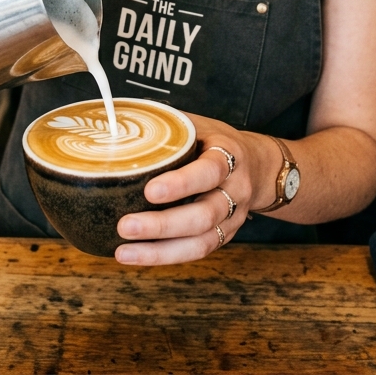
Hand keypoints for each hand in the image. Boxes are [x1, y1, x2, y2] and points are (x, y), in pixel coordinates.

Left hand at [114, 114, 272, 265]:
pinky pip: (197, 252)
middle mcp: (235, 191)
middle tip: (125, 225)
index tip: (150, 190)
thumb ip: (166, 126)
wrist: (258, 167)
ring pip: (201, 241)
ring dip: (160, 251)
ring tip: (124, 251)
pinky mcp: (224, 236)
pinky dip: (166, 256)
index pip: (210, 171)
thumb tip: (116, 118)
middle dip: (162, 225)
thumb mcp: (198, 125)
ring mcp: (232, 218)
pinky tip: (137, 256)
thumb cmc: (215, 143)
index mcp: (229, 156)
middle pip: (204, 215)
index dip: (182, 183)